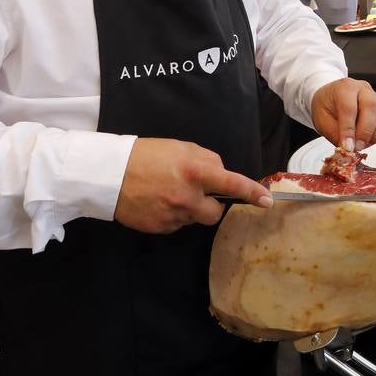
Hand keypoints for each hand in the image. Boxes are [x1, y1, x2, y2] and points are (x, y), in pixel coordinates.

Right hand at [114, 138, 272, 233]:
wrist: (108, 175)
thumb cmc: (145, 155)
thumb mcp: (179, 147)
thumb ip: (206, 160)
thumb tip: (221, 173)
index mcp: (194, 172)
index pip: (231, 184)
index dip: (251, 192)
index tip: (267, 201)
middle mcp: (187, 197)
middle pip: (215, 213)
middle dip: (212, 205)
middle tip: (196, 192)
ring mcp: (173, 216)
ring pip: (194, 219)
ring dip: (190, 209)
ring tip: (168, 192)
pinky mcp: (160, 228)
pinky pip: (176, 225)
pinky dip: (173, 215)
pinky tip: (158, 202)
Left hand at [312, 78, 375, 150]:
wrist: (331, 97)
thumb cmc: (326, 107)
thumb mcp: (321, 120)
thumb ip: (334, 133)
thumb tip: (349, 148)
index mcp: (344, 88)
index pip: (349, 108)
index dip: (349, 130)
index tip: (347, 147)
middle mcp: (363, 89)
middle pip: (372, 107)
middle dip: (365, 132)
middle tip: (357, 147)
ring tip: (365, 144)